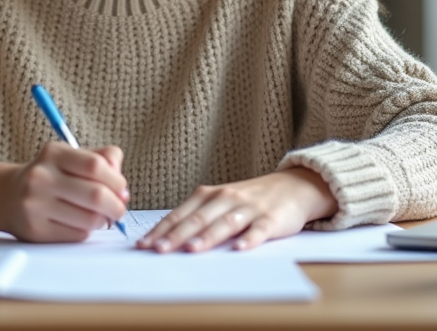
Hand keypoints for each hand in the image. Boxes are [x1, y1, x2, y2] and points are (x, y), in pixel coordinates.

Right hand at [0, 142, 128, 242]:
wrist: (7, 196)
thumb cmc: (49, 175)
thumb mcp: (71, 156)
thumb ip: (103, 159)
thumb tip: (121, 186)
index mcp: (53, 153)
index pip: (95, 165)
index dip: (116, 180)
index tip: (121, 189)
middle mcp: (41, 177)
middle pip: (96, 195)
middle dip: (117, 206)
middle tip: (119, 209)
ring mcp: (35, 205)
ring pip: (89, 219)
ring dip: (104, 220)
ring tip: (101, 216)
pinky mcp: (36, 230)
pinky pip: (77, 235)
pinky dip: (88, 231)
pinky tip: (82, 223)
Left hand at [136, 167, 336, 252]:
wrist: (292, 186)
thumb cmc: (249, 198)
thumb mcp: (220, 201)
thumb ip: (197, 216)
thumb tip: (166, 237)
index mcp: (209, 195)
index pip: (180, 214)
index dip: (161, 229)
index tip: (144, 244)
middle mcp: (226, 198)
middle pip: (198, 219)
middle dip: (176, 235)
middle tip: (159, 249)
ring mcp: (249, 208)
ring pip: (225, 223)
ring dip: (207, 237)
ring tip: (191, 249)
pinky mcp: (271, 218)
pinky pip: (259, 229)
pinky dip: (249, 239)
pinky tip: (239, 248)